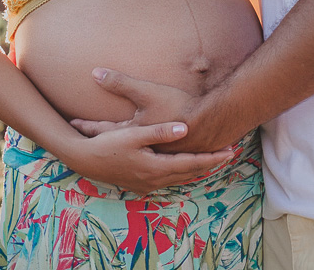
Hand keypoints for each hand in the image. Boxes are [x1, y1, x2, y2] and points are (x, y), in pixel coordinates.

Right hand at [64, 121, 233, 194]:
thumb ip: (161, 132)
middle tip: (227, 156)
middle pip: (189, 173)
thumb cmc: (108, 145)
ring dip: (196, 170)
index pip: (192, 164)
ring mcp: (146, 185)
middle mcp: (154, 180)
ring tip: (212, 162)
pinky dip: (181, 174)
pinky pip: (168, 180)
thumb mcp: (134, 134)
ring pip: (179, 179)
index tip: (229, 152)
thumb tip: (185, 129)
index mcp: (156, 168)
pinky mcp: (139, 184)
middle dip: (209, 165)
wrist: (84, 159)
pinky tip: (183, 169)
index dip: (212, 159)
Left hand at [72, 67, 231, 152]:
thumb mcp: (145, 92)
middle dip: (101, 147)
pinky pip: (155, 167)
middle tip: (85, 147)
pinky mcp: (175, 159)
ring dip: (122, 158)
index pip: (104, 131)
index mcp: (134, 135)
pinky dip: (144, 166)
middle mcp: (144, 151)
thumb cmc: (177, 106)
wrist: (210, 123)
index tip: (72, 124)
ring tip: (111, 159)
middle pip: (118, 149)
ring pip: (133, 158)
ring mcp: (160, 159)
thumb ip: (120, 83)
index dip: (88, 127)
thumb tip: (95, 73)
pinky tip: (148, 169)